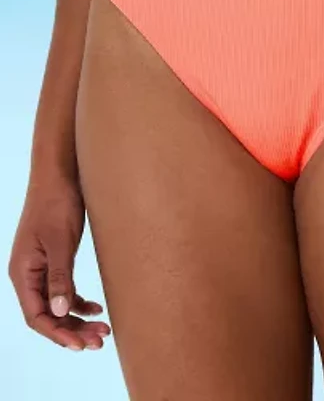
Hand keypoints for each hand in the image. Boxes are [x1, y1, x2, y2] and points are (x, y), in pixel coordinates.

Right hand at [8, 170, 110, 349]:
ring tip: (102, 329)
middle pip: (48, 314)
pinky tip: (96, 308)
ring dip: (77, 318)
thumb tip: (59, 311)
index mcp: (23, 273)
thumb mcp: (60, 242)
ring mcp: (41, 267)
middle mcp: (29, 275)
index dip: (58, 333)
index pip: (37, 316)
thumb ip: (60, 276)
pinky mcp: (55, 259)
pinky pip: (63, 289)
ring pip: (57, 304)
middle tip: (99, 341)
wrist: (60, 176)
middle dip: (72, 330)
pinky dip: (78, 301)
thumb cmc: (57, 205)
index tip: (81, 345)